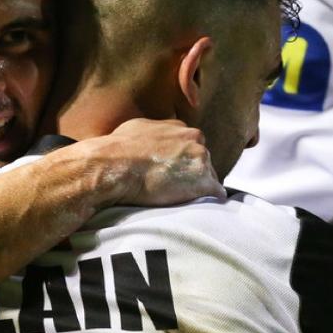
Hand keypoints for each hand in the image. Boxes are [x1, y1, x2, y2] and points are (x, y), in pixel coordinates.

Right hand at [87, 118, 222, 208]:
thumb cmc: (119, 148)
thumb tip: (153, 138)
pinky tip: (201, 205)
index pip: (191, 144)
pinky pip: (217, 193)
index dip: (183, 160)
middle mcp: (195, 139)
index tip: (174, 170)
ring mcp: (201, 160)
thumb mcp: (138, 127)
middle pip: (202, 160)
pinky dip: (210, 199)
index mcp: (180, 128)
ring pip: (209, 176)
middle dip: (192, 172)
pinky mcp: (203, 182)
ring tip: (182, 198)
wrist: (115, 165)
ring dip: (199, 187)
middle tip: (176, 186)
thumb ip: (155, 131)